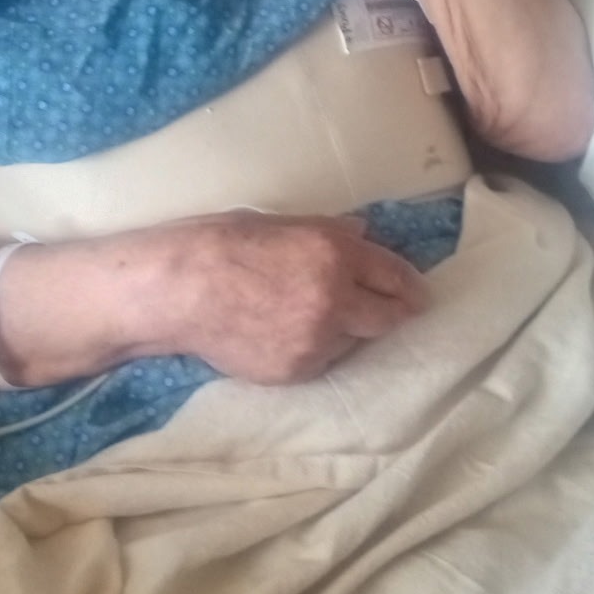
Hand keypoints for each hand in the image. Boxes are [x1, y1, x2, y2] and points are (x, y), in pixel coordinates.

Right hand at [156, 209, 428, 383]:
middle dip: (394, 312)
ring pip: (354, 341)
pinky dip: (316, 348)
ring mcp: (317, 341)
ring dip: (348, 330)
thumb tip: (363, 233)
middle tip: (390, 310)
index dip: (410, 285)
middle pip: (390, 317)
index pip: (395, 275)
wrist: (177, 291)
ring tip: (314, 316)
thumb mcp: (280, 223)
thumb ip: (329, 232)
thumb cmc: (220, 244)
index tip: (417, 292)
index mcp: (335, 254)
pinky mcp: (296, 371)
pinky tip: (286, 332)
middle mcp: (336, 299)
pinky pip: (322, 360)